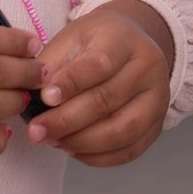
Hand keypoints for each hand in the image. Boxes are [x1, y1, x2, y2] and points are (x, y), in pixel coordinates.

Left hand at [27, 1, 172, 166]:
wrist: (129, 44)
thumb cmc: (95, 42)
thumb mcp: (71, 37)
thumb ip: (53, 63)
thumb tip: (35, 93)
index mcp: (124, 39)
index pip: (100, 64)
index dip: (71, 83)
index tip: (44, 98)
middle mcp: (148, 67)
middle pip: (108, 100)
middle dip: (67, 121)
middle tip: (37, 131)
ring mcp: (157, 98)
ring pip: (122, 130)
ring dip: (82, 142)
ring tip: (54, 141)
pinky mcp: (156, 125)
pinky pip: (129, 150)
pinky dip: (98, 156)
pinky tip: (74, 149)